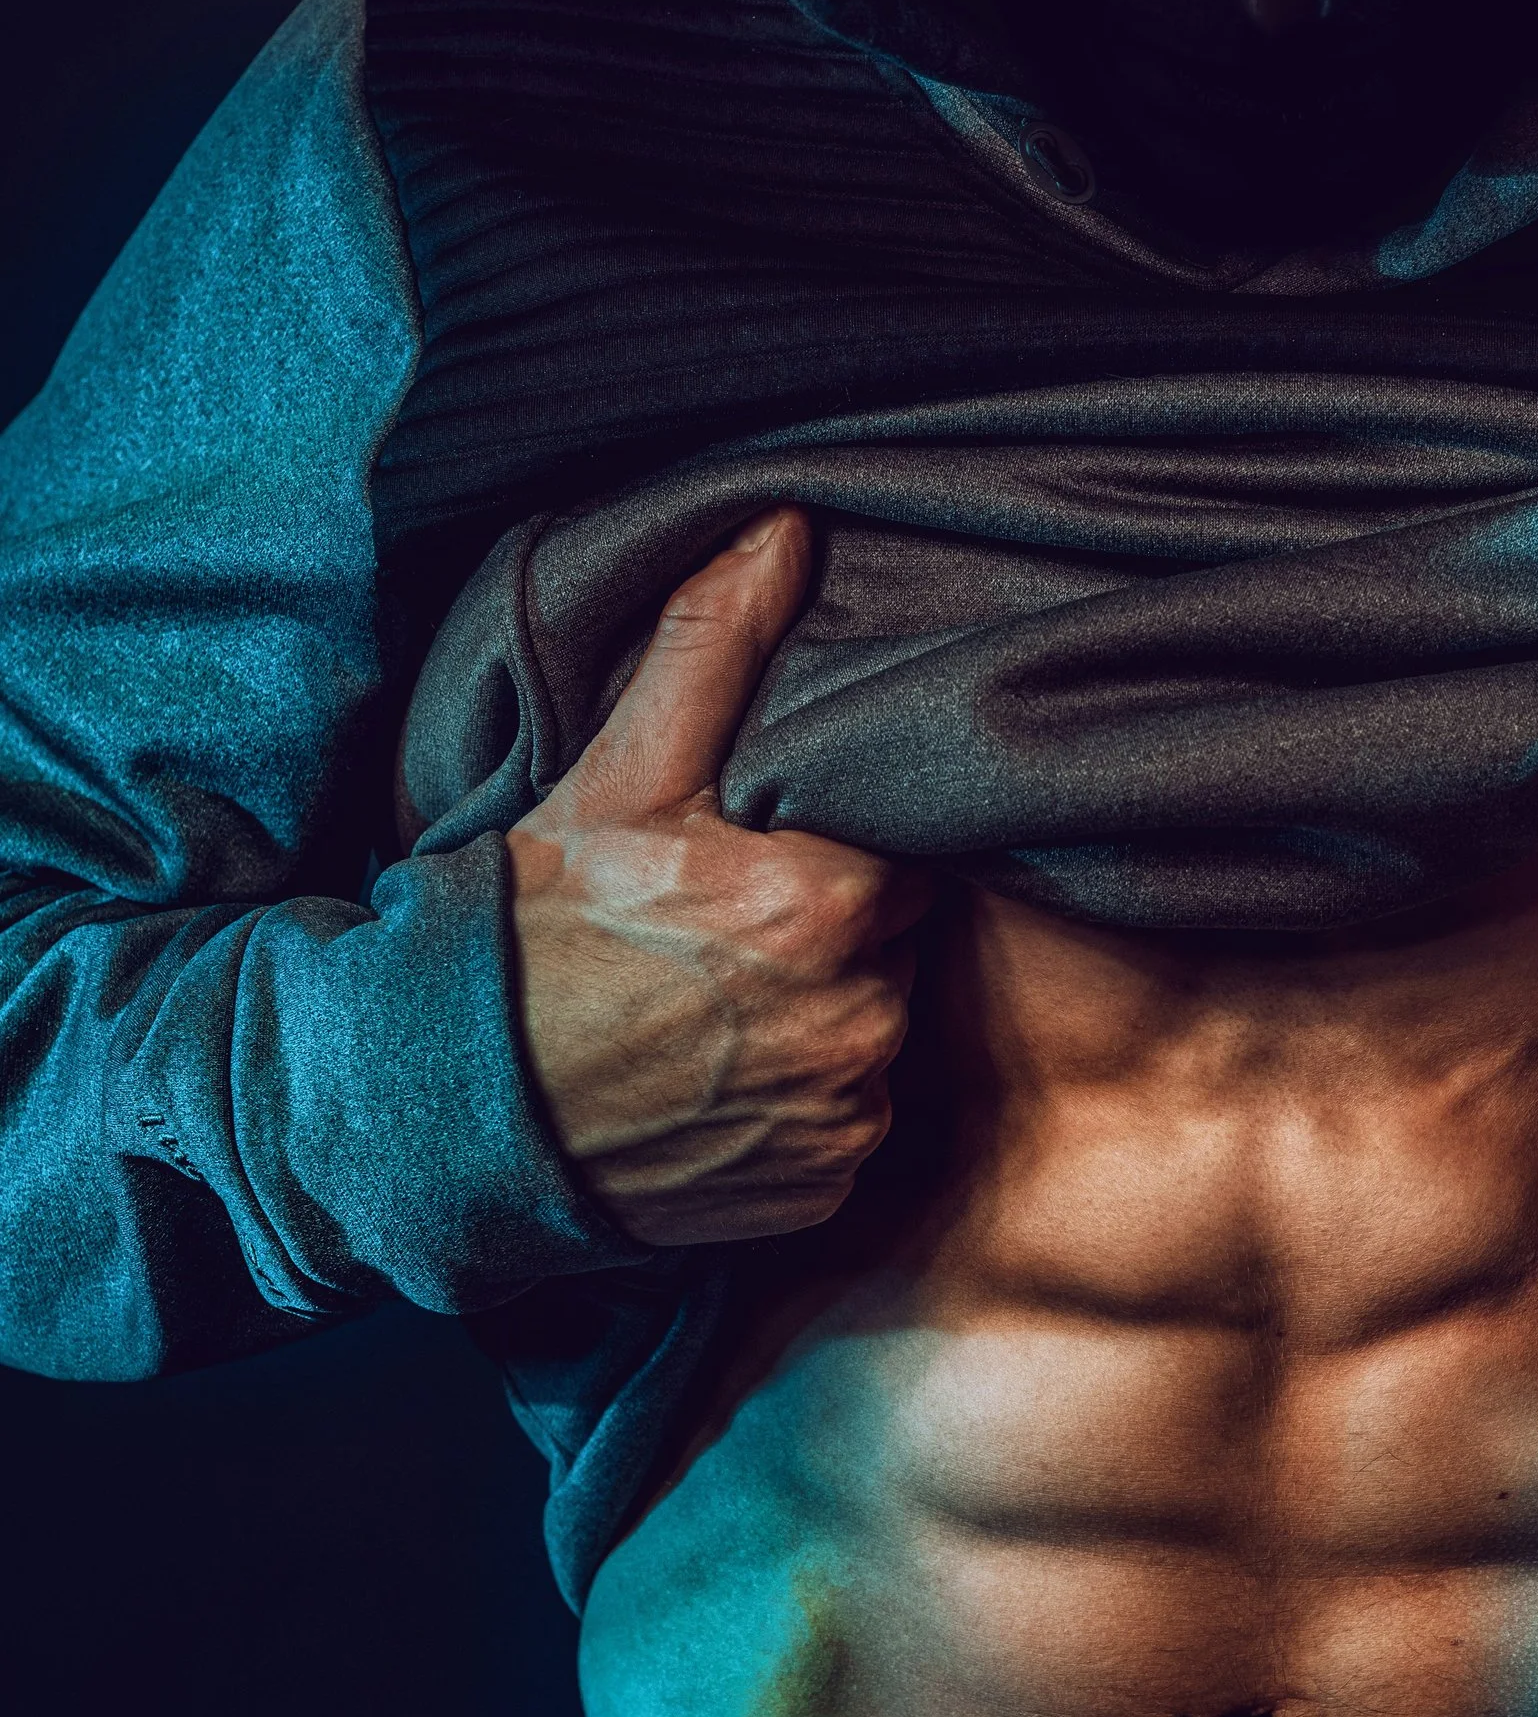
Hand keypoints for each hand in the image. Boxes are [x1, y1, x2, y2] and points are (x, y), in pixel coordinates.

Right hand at [506, 509, 927, 1245]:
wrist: (447, 1104)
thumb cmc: (533, 930)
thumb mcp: (615, 776)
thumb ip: (711, 651)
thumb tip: (785, 527)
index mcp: (827, 901)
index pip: (911, 846)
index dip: (852, 840)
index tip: (787, 846)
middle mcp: (857, 1016)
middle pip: (902, 941)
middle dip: (841, 925)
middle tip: (736, 922)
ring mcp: (841, 1113)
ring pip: (880, 1031)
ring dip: (827, 1014)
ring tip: (719, 1003)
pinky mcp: (820, 1189)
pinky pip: (849, 1124)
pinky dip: (803, 1102)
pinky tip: (722, 1077)